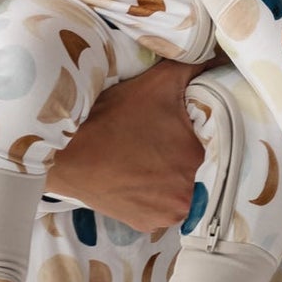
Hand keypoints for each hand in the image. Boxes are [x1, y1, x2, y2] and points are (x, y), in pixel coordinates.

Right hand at [44, 57, 206, 230]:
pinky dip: (153, 194)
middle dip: (186, 156)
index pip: (214, 146)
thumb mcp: (157, 84)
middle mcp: (187, 196)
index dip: (202, 134)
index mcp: (198, 160)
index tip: (187, 127)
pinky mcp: (145, 224)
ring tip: (150, 158)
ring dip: (171, 178)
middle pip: (198, 171)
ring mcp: (166, 215)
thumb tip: (216, 56)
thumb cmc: (111, 119)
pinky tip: (139, 176)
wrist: (65, 155)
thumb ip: (193, 68)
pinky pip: (160, 208)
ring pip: (180, 191)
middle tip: (166, 141)